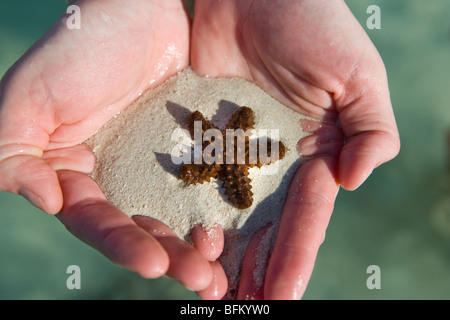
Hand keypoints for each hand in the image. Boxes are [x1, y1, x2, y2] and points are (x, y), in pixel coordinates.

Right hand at [0, 0, 226, 298]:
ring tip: (221, 273)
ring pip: (179, 216)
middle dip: (170, 258)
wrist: (137, 10)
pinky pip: (209, 186)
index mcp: (77, 175)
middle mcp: (119, 179)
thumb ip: (15, 151)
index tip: (153, 262)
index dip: (123, 244)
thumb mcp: (30, 97)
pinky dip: (220, 210)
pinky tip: (238, 230)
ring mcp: (159, 168)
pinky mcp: (194, 152)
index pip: (97, 222)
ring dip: (198, 247)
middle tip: (202, 282)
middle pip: (144, 229)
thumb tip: (43, 201)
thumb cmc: (79, 47)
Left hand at [191, 0, 399, 298]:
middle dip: (257, 271)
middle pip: (265, 229)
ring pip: (227, 216)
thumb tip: (353, 182)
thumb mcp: (357, 75)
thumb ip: (371, 129)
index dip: (295, 257)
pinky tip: (178, 246)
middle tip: (244, 308)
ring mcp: (233, 155)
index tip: (282, 296)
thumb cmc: (312, 23)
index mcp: (314, 155)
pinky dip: (187, 216)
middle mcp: (272, 164)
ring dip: (221, 257)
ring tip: (212, 293)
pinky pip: (192, 184)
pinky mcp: (200, 140)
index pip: (305, 217)